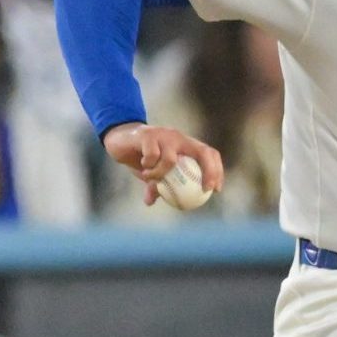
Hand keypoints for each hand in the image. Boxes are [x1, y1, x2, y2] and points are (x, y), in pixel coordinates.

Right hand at [103, 122, 225, 205]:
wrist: (118, 139)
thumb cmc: (140, 156)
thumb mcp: (150, 173)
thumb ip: (154, 185)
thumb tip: (150, 202)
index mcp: (185, 144)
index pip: (209, 154)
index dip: (217, 170)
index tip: (216, 189)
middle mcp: (179, 137)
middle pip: (203, 152)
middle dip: (210, 171)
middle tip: (204, 188)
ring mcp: (164, 135)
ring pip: (171, 159)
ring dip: (160, 174)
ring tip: (149, 176)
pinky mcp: (148, 135)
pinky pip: (152, 156)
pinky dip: (149, 166)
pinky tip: (143, 167)